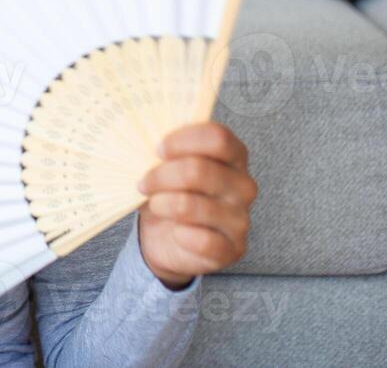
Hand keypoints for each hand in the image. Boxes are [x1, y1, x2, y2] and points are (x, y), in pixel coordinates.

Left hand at [135, 121, 257, 290]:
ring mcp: (240, 219)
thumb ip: (166, 151)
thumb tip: (143, 141)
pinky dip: (180, 235)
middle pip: (200, 170)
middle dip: (161, 175)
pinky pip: (202, 240)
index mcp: (234, 157)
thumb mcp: (167, 166)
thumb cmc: (170, 193)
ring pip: (192, 205)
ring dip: (162, 204)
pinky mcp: (233, 249)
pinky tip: (176, 232)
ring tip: (155, 204)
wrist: (168, 239)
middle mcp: (243, 186)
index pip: (218, 138)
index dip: (183, 141)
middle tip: (144, 183)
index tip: (158, 149)